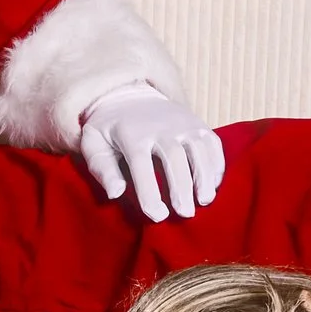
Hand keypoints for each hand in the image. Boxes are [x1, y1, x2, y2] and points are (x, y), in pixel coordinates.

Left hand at [77, 83, 225, 221]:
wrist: (130, 95)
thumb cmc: (109, 130)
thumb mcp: (93, 144)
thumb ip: (102, 168)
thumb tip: (116, 193)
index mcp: (131, 133)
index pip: (141, 164)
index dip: (150, 192)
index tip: (158, 216)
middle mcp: (160, 125)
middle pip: (174, 156)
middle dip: (181, 186)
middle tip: (185, 214)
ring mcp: (182, 122)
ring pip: (198, 147)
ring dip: (205, 175)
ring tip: (205, 200)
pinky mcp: (197, 123)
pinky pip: (212, 143)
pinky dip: (216, 164)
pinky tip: (212, 185)